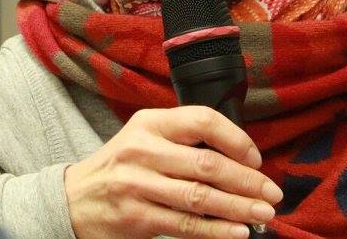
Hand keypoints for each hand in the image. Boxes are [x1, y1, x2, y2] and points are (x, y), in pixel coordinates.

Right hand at [64, 106, 282, 238]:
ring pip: (200, 196)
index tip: (255, 158)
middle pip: (207, 163)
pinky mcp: (136, 216)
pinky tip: (237, 233)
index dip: (236, 139)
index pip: (202, 120)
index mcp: (148, 123)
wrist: (75, 198)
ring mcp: (137, 184)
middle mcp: (141, 150)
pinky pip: (185, 225)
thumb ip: (182, 141)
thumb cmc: (120, 167)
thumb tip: (240, 159)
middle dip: (247, 181)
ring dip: (239, 208)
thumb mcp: (143, 138)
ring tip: (263, 214)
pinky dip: (216, 231)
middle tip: (272, 193)